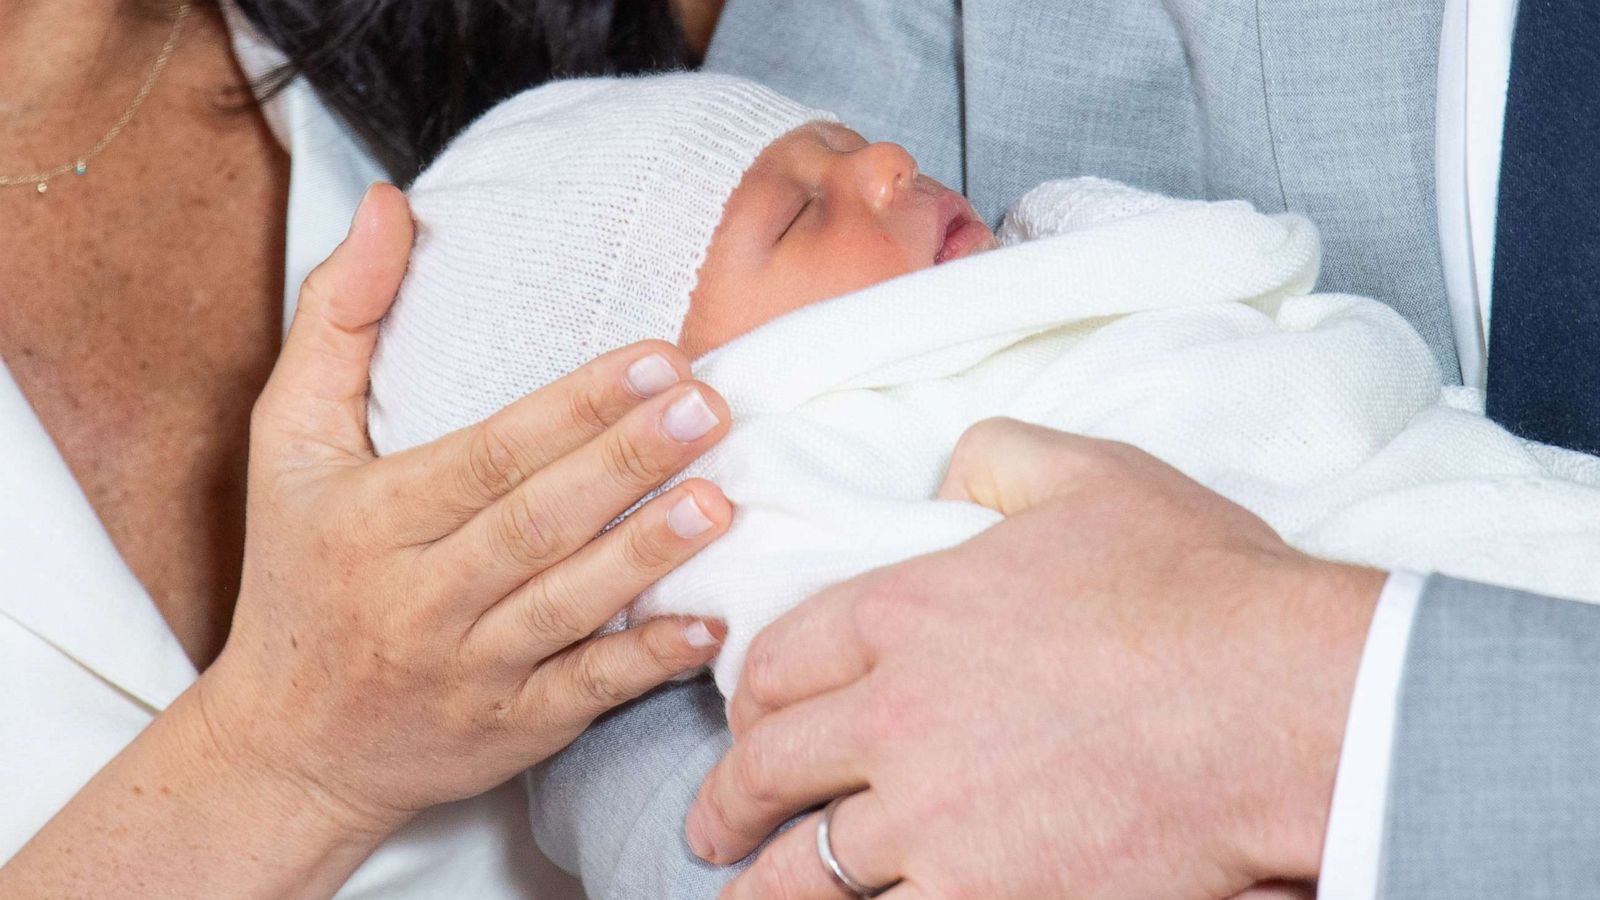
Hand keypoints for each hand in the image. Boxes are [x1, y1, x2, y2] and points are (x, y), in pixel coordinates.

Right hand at [202, 184, 733, 833]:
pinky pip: (585, 693)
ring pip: (567, 607)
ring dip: (647, 555)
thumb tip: (390, 205)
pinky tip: (709, 623)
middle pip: (534, 524)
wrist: (288, 747)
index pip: (485, 457)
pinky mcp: (512, 731)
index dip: (572, 408)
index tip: (655, 357)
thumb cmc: (298, 573)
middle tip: (710, 407)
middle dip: (626, 463)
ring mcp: (468, 671)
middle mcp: (418, 599)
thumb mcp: (285, 442)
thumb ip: (337, 320)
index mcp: (370, 519)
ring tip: (720, 499)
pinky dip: (647, 662)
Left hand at [687, 418, 1384, 898]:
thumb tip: (949, 465)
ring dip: (763, 883)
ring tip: (744, 892)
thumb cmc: (1197, 585)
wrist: (1285, 702)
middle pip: (768, 767)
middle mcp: (894, 718)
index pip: (779, 659)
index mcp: (905, 613)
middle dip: (728, 800)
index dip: (749, 692)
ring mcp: (933, 820)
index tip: (744, 717)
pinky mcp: (986, 897)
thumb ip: (994, 456)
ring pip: (807, 868)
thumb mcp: (1090, 476)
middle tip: (714, 823)